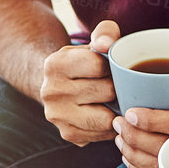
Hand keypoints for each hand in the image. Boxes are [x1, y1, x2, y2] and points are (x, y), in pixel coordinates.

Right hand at [40, 19, 119, 144]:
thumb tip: (106, 44)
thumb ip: (105, 33)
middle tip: (115, 84)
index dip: (111, 66)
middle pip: (107, 91)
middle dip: (117, 87)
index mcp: (55, 64)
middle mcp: (51, 92)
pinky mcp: (68, 134)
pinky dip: (111, 124)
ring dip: (116, 109)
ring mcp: (58, 116)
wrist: (59, 85)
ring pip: (107, 117)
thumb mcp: (93, 41)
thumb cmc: (85, 62)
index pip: (98, 65)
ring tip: (112, 99)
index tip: (108, 67)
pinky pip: (104, 133)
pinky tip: (105, 113)